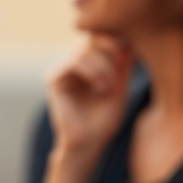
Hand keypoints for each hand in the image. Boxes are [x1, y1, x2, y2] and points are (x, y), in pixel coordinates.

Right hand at [45, 34, 134, 161]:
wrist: (89, 144)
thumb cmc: (105, 119)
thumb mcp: (119, 87)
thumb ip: (122, 63)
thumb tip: (129, 38)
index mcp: (89, 62)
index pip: (100, 37)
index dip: (114, 40)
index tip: (127, 55)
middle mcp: (73, 62)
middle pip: (92, 39)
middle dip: (110, 52)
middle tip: (120, 71)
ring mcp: (62, 69)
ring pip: (83, 50)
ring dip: (102, 66)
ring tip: (109, 86)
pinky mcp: (53, 79)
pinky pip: (72, 62)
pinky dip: (90, 71)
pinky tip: (100, 86)